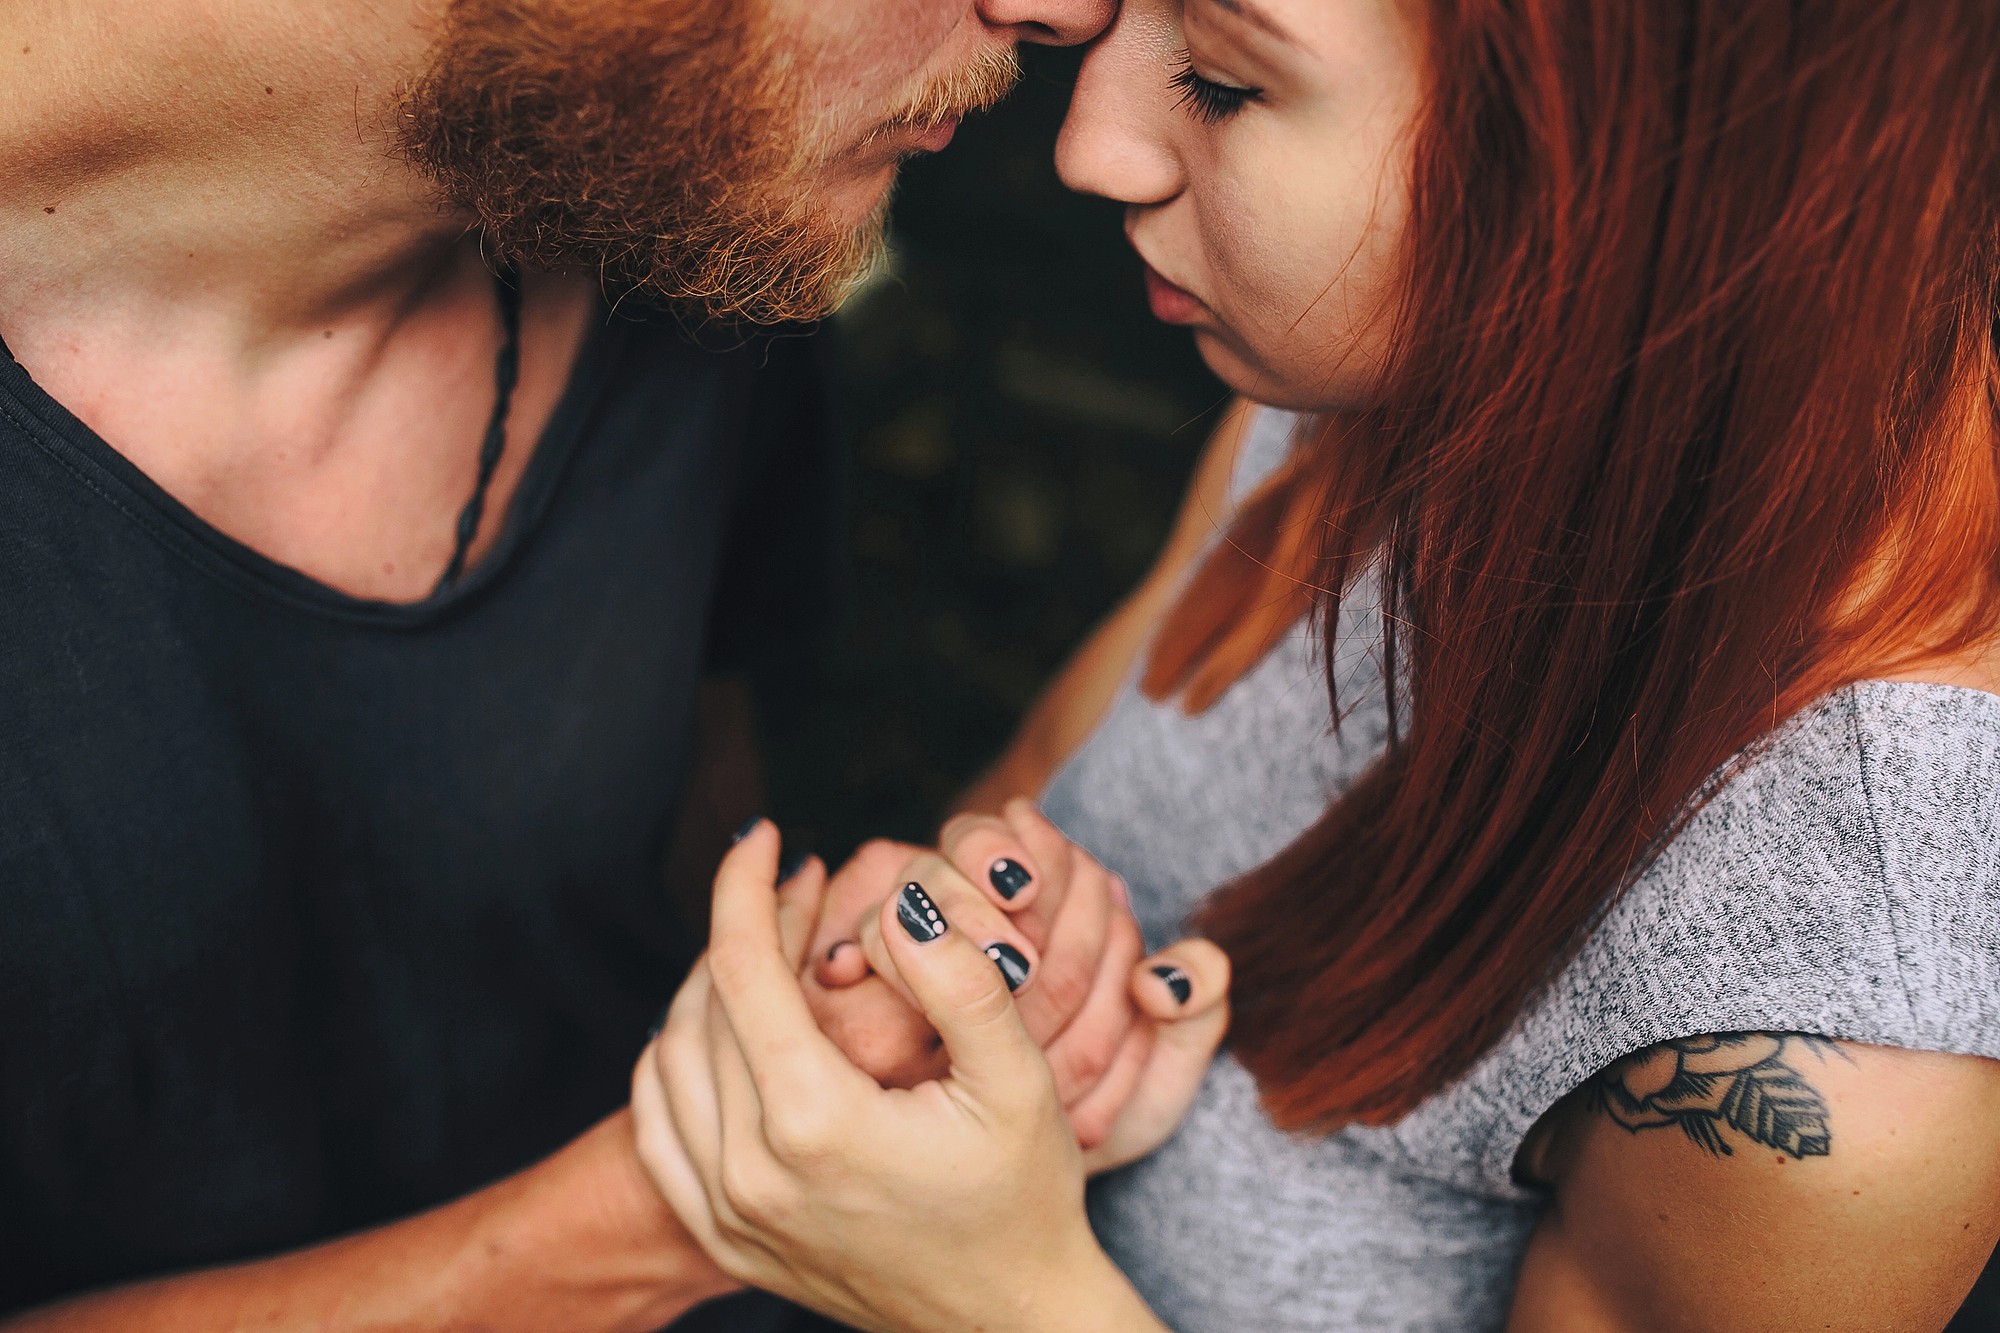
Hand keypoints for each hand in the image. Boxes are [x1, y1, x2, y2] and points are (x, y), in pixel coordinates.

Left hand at [631, 824, 1169, 1332]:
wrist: (1009, 1318)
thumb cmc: (1026, 1195)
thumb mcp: (1020, 1080)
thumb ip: (962, 983)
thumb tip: (899, 905)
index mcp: (816, 1122)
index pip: (742, 967)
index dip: (745, 885)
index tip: (766, 836)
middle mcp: (751, 1171)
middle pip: (703, 1006)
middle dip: (743, 927)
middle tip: (798, 889)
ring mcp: (730, 1214)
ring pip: (669, 1060)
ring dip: (706, 988)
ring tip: (766, 948)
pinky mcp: (728, 1241)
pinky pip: (656, 1132)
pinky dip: (672, 1065)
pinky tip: (717, 1032)